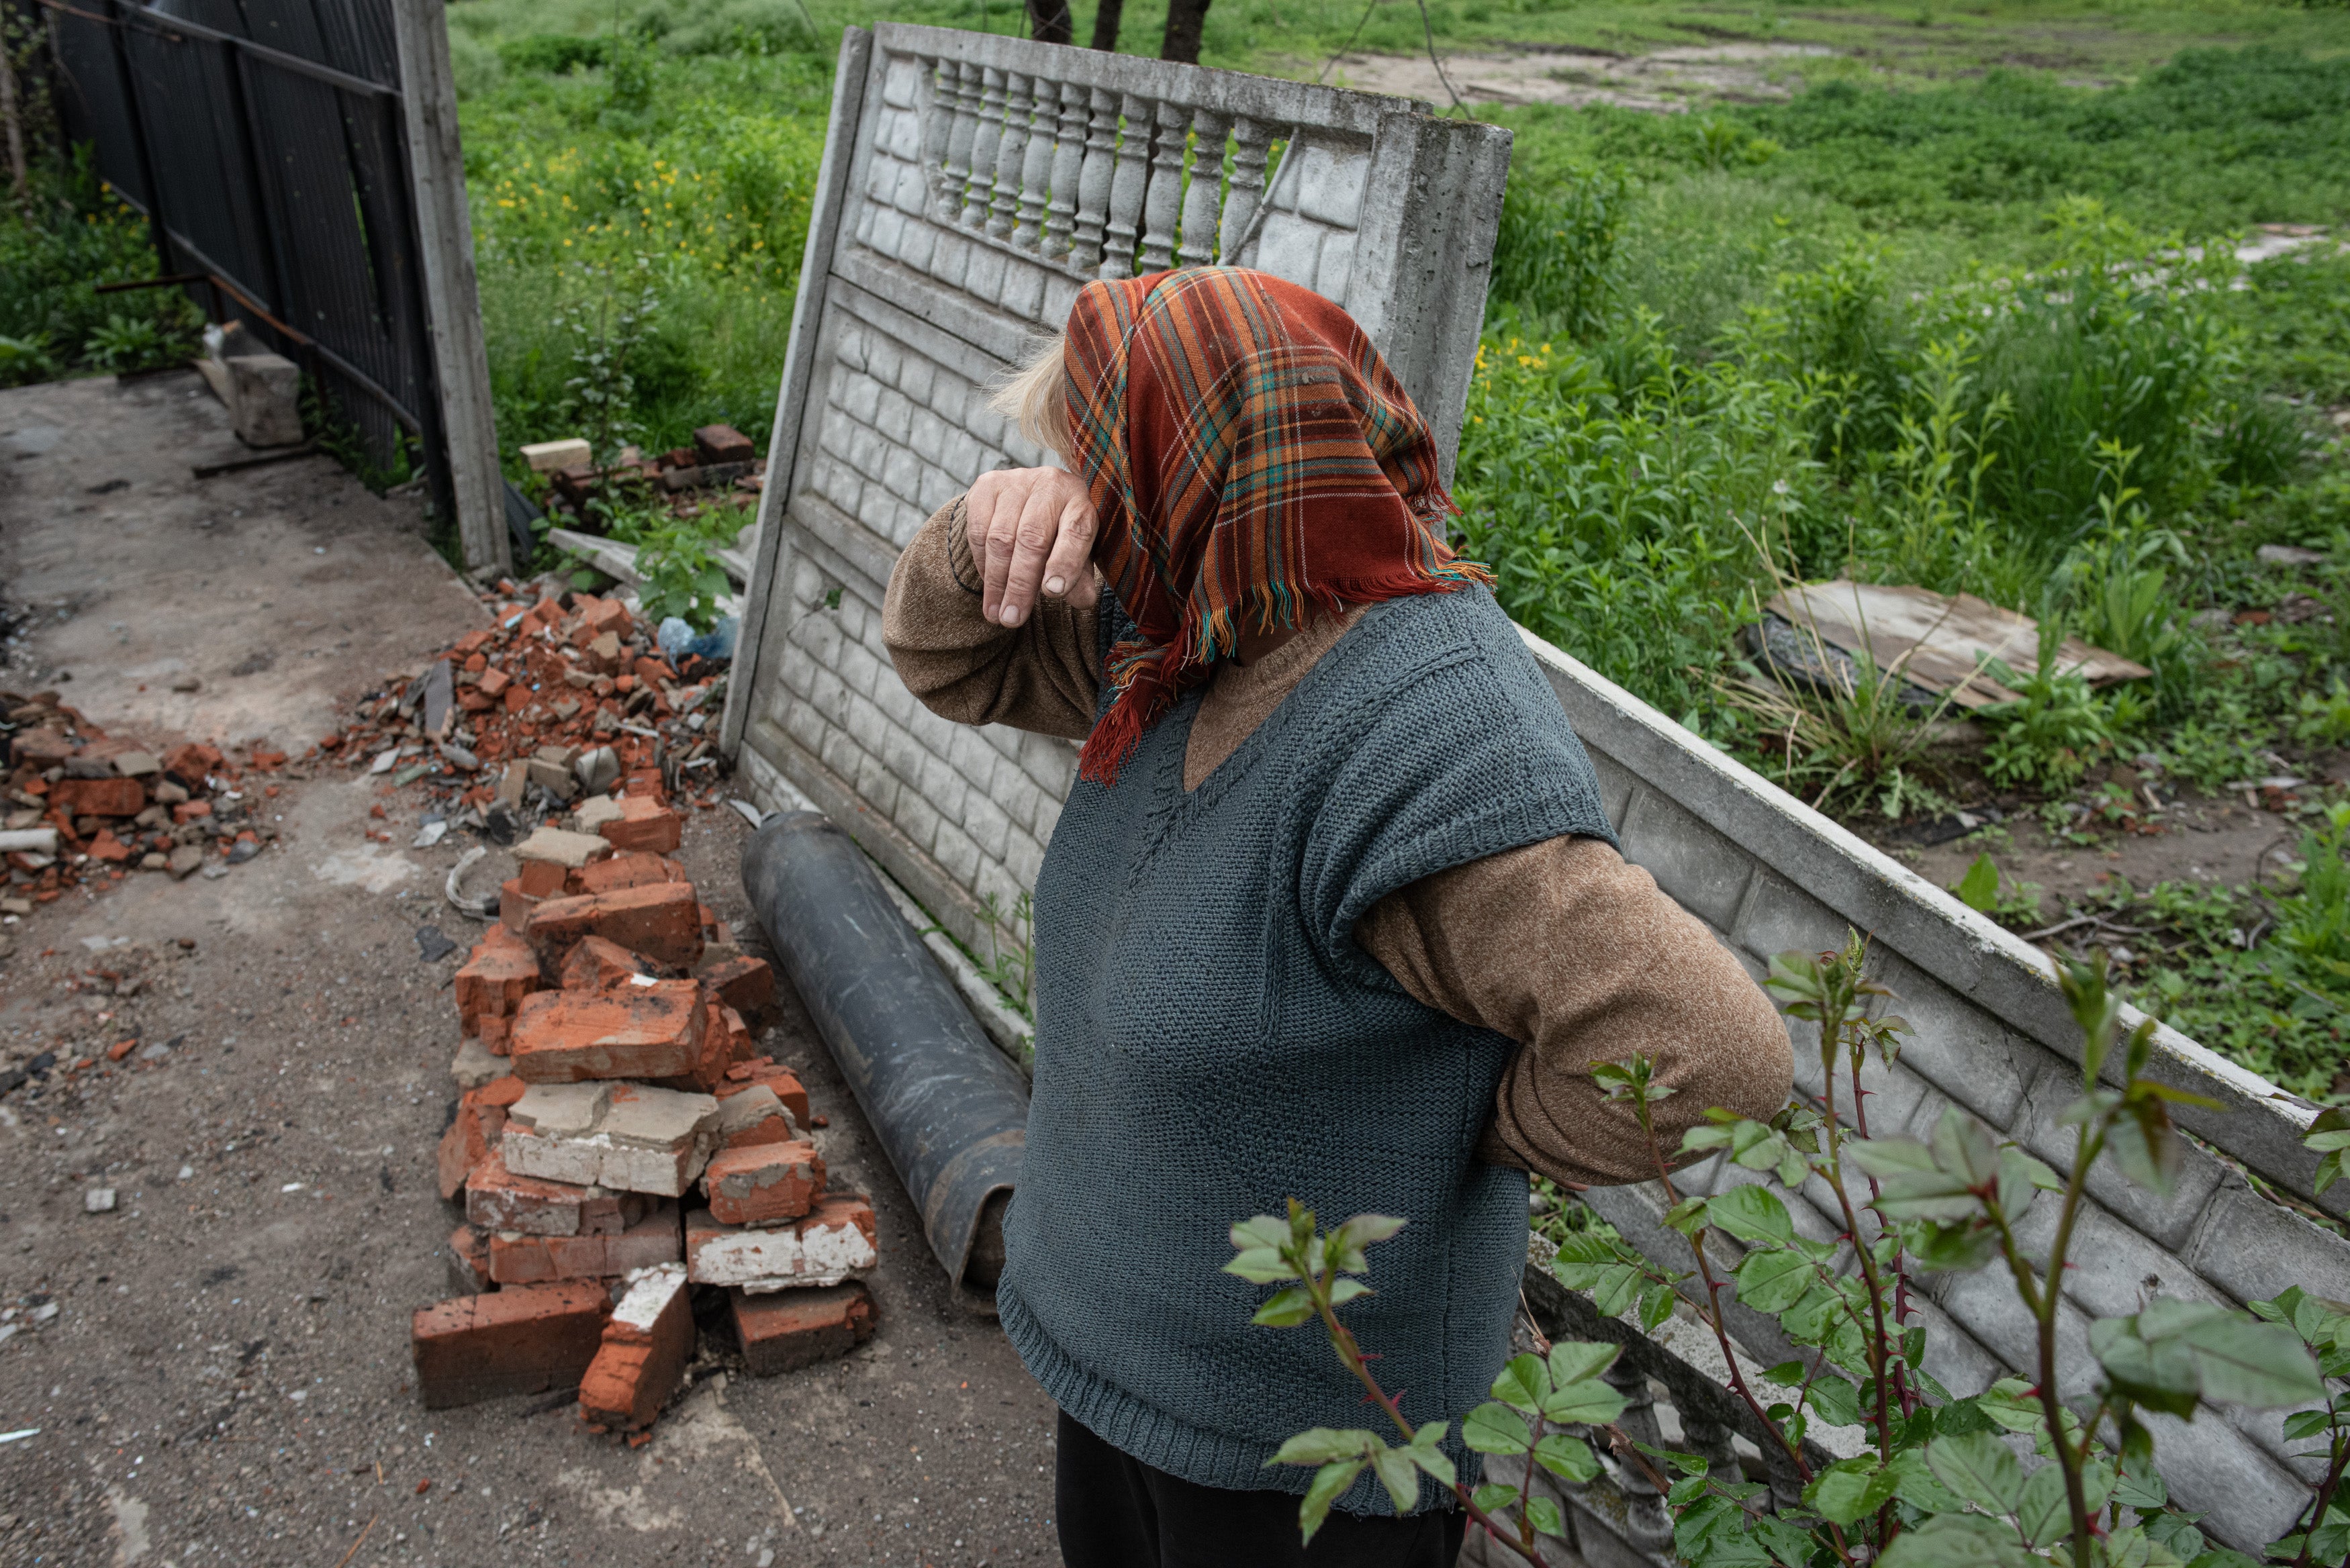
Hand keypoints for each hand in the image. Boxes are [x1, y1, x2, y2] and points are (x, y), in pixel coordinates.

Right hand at [967, 466, 1098, 628]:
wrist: (1035, 493)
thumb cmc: (1062, 530)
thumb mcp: (1080, 551)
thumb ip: (1080, 576)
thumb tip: (1082, 601)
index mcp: (1083, 501)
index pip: (1076, 531)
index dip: (1065, 562)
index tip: (1053, 593)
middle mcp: (1051, 485)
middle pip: (1032, 538)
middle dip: (1020, 584)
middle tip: (1012, 618)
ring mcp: (1017, 482)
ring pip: (1001, 537)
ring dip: (996, 582)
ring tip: (995, 613)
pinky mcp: (988, 485)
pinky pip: (978, 531)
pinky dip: (982, 563)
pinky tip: (988, 585)